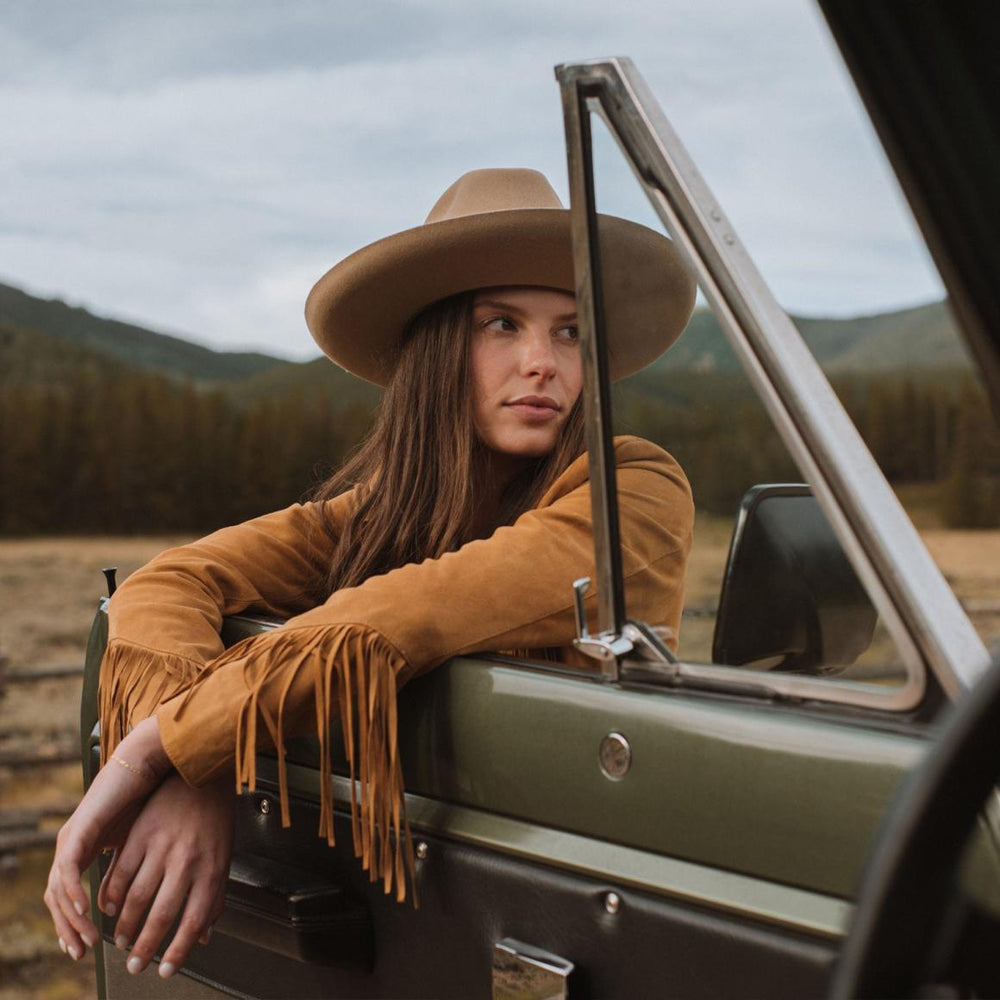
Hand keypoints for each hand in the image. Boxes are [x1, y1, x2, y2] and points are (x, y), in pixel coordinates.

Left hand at [45, 716, 169, 962]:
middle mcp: (74, 843)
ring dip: (69, 918)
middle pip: (58, 897)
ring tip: (83, 939)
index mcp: (89, 847)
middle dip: (68, 929)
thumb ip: (142, 871)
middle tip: (80, 951)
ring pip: (57, 889)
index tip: (86, 946)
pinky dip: (72, 892)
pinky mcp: (78, 829)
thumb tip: (159, 903)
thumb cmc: (161, 799)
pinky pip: (66, 870)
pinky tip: (83, 908)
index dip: (75, 922)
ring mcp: (73, 836)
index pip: (71, 894)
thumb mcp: (147, 843)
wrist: (162, 764)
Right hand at [97, 772, 234, 976]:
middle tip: (135, 965)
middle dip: (146, 947)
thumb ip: (214, 897)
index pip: (195, 920)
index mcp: (211, 868)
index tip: (165, 971)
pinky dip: (111, 895)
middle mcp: (187, 861)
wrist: (201, 774)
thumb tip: (205, 937)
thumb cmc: (215, 818)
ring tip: (121, 941)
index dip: (179, 951)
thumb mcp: (224, 856)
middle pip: (162, 914)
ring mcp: (162, 847)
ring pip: (137, 898)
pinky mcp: (141, 834)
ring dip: (125, 926)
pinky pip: (120, 873)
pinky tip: (109, 908)